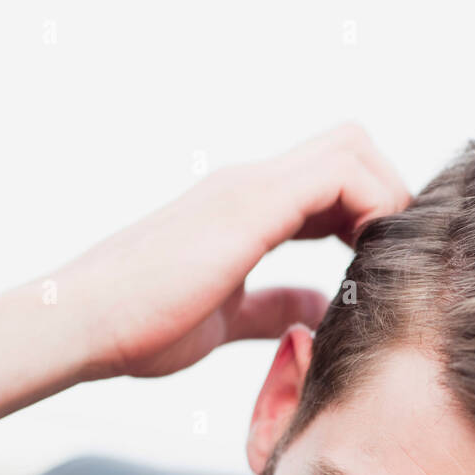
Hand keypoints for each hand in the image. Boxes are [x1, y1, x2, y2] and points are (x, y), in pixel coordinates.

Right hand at [61, 123, 410, 378]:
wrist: (81, 324)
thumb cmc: (136, 327)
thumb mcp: (225, 318)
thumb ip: (272, 305)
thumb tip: (315, 309)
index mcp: (243, 208)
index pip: (329, 178)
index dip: (368, 210)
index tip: (379, 264)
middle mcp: (249, 185)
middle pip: (350, 147)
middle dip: (387, 193)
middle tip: (393, 257)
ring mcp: (248, 188)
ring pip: (352, 148)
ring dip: (386, 197)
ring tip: (386, 259)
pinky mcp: (250, 205)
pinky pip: (340, 177)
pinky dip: (372, 207)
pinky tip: (368, 259)